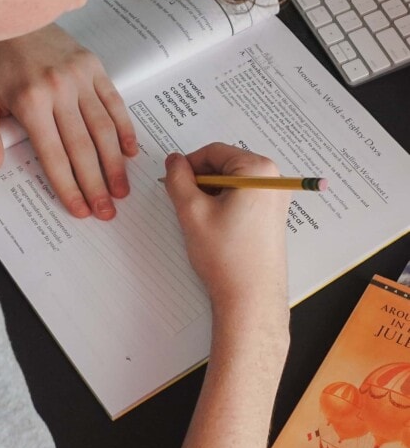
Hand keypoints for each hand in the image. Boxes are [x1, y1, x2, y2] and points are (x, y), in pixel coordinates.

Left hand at [0, 25, 137, 219]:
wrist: (8, 12)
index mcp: (29, 100)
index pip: (53, 155)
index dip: (67, 186)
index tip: (79, 210)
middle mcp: (59, 89)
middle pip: (83, 147)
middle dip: (96, 184)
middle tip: (107, 212)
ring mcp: (80, 76)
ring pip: (103, 128)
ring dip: (115, 163)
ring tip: (121, 191)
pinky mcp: (94, 66)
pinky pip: (114, 102)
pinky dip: (125, 129)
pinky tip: (130, 152)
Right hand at [163, 143, 289, 318]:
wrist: (251, 296)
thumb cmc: (226, 255)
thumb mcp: (192, 211)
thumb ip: (178, 179)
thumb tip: (174, 161)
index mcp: (258, 170)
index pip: (213, 152)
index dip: (188, 165)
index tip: (173, 184)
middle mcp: (272, 178)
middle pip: (223, 165)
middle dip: (200, 182)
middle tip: (186, 206)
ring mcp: (275, 197)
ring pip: (230, 182)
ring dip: (209, 195)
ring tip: (200, 221)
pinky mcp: (271, 214)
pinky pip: (241, 197)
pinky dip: (222, 205)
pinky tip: (214, 228)